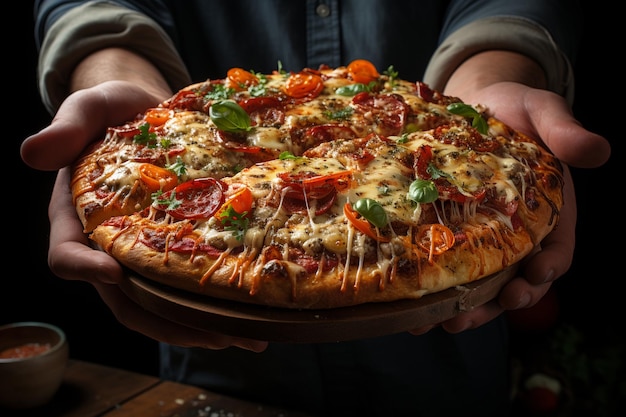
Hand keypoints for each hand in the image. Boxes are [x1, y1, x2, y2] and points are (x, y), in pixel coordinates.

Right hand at [21, 81, 268, 350]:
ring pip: (160, 302)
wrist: (147, 109)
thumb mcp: (90, 106)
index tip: (114, 272)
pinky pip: (185, 284)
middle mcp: (107, 243)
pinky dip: (211, 302)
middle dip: (164, 321)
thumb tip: (31, 153)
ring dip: (198, 325)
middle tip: (213, 335)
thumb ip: (68, 124)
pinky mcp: (172, 247)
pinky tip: (249, 310)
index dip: (85, 269)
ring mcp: (141, 250)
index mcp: (76, 215)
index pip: (67, 254)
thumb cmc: (115, 109)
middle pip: (124, 298)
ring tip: (246, 336)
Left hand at [411, 81, 609, 333]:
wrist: (474, 102)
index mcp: (549, 212)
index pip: (557, 252)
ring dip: (463, 307)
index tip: (534, 274)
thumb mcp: (542, 111)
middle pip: (516, 280)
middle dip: (497, 302)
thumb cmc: (515, 109)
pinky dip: (436, 289)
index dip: (547, 268)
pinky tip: (412, 304)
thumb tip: (597, 151)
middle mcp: (519, 233)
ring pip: (481, 284)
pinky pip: (449, 268)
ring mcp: (485, 238)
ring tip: (437, 321)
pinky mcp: (453, 233)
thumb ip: (565, 130)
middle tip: (471, 315)